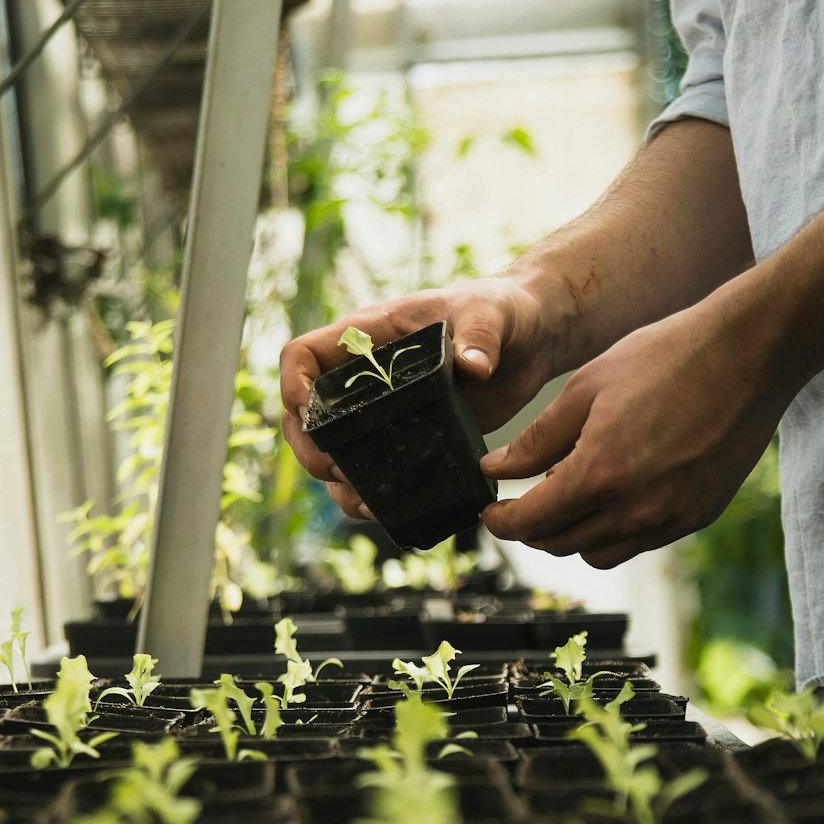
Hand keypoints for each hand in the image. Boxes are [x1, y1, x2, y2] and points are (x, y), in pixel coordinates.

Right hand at [280, 275, 558, 519]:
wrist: (531, 341)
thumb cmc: (501, 311)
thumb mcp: (490, 314)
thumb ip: (480, 335)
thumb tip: (474, 367)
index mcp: (368, 337)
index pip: (302, 356)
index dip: (292, 385)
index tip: (306, 413)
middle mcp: (364, 378)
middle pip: (305, 417)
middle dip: (310, 449)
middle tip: (335, 471)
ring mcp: (382, 414)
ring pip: (334, 453)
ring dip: (339, 484)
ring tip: (367, 504)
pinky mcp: (407, 441)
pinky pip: (373, 473)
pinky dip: (372, 495)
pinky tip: (388, 511)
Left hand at [479, 284, 790, 568]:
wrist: (749, 355)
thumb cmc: (667, 357)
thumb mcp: (586, 387)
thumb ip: (536, 439)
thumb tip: (494, 468)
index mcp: (599, 474)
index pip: (530, 523)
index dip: (500, 521)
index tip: (490, 510)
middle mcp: (634, 510)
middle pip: (560, 545)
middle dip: (532, 528)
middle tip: (522, 502)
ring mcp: (669, 520)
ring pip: (598, 553)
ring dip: (573, 533)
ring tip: (572, 493)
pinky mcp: (696, 518)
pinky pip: (639, 542)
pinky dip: (614, 528)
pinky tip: (615, 491)